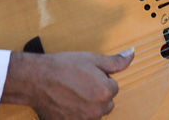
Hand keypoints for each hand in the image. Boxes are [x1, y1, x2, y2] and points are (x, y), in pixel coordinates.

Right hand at [4, 48, 133, 118]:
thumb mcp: (92, 59)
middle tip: (80, 83)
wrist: (37, 79)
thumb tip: (131, 54)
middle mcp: (97, 110)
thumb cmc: (63, 66)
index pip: (113, 87)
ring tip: (72, 93)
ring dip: (88, 105)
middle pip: (106, 102)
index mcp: (105, 92)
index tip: (87, 74)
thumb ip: (115, 61)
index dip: (101, 79)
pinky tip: (67, 103)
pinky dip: (76, 113)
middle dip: (97, 94)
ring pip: (94, 113)